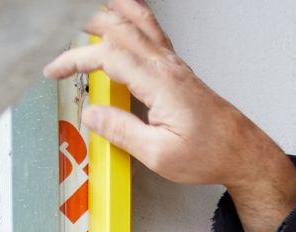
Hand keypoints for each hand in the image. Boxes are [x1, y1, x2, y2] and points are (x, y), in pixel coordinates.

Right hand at [43, 0, 295, 231]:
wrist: (241, 152)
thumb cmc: (209, 154)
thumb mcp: (159, 154)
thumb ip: (122, 132)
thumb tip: (92, 115)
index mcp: (160, 84)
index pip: (108, 57)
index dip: (76, 59)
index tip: (54, 71)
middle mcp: (167, 67)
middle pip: (120, 29)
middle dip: (85, 26)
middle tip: (57, 32)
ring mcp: (174, 65)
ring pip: (139, 22)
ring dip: (111, 12)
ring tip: (87, 10)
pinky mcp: (178, 70)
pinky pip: (153, 31)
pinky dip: (134, 16)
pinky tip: (127, 13)